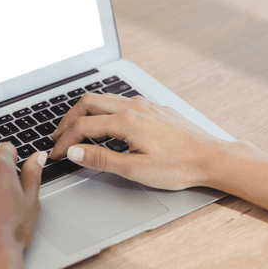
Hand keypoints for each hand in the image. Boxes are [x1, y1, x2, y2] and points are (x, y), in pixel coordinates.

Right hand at [49, 92, 230, 190]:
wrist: (211, 157)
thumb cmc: (179, 166)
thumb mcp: (135, 169)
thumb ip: (101, 159)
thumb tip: (75, 152)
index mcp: (126, 121)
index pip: (83, 127)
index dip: (65, 141)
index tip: (56, 154)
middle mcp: (134, 106)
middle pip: (89, 102)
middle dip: (69, 119)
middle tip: (58, 137)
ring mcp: (146, 104)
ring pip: (105, 99)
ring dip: (86, 112)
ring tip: (76, 129)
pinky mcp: (156, 107)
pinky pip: (121, 101)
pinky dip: (104, 110)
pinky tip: (107, 123)